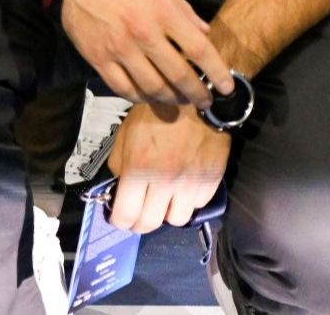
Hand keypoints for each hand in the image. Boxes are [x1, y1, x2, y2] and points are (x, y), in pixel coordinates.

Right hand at [59, 0, 233, 107]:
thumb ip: (184, 12)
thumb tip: (205, 35)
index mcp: (162, 12)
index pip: (198, 50)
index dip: (217, 72)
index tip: (227, 87)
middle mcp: (142, 32)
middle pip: (179, 75)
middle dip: (198, 94)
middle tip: (206, 102)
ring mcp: (119, 48)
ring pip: (152, 87)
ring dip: (171, 99)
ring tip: (179, 100)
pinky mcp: (98, 58)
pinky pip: (123, 88)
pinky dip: (140, 98)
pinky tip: (149, 96)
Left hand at [105, 102, 229, 233]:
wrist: (194, 105)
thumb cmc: (154, 115)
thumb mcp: (125, 135)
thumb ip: (119, 164)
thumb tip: (118, 188)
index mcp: (138, 170)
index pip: (125, 214)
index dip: (119, 221)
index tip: (118, 218)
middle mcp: (164, 183)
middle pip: (149, 224)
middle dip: (139, 224)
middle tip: (137, 216)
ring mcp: (189, 186)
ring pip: (176, 220)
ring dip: (166, 213)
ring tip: (162, 200)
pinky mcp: (210, 183)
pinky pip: (196, 206)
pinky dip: (187, 201)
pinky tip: (182, 188)